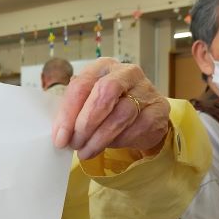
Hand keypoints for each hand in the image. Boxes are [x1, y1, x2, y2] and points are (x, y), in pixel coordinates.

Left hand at [52, 58, 169, 158]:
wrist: (141, 118)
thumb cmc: (108, 109)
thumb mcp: (87, 105)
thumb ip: (72, 114)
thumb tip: (60, 136)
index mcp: (103, 66)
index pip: (82, 85)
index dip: (68, 113)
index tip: (60, 138)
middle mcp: (126, 73)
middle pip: (104, 93)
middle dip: (85, 123)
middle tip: (75, 144)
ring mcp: (146, 90)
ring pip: (120, 114)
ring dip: (99, 138)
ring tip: (86, 151)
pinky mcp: (159, 110)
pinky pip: (136, 128)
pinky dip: (119, 142)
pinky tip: (109, 147)